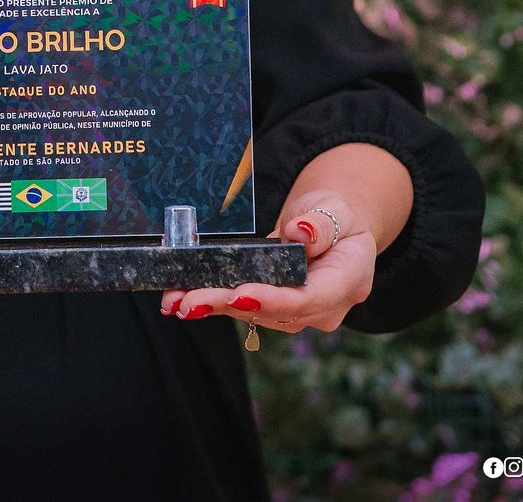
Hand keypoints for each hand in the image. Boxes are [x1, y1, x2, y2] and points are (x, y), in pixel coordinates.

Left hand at [159, 192, 374, 333]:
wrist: (333, 228)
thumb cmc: (337, 216)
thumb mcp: (337, 209)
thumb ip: (321, 223)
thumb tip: (300, 233)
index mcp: (347, 283)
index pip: (306, 299)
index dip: (271, 299)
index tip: (239, 294)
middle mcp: (322, 308)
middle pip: (272, 311)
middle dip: (227, 306)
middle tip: (188, 303)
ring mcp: (298, 313)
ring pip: (253, 313)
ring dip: (212, 306)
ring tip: (175, 301)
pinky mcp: (274, 308)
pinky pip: (244, 305)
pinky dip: (213, 300)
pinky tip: (180, 299)